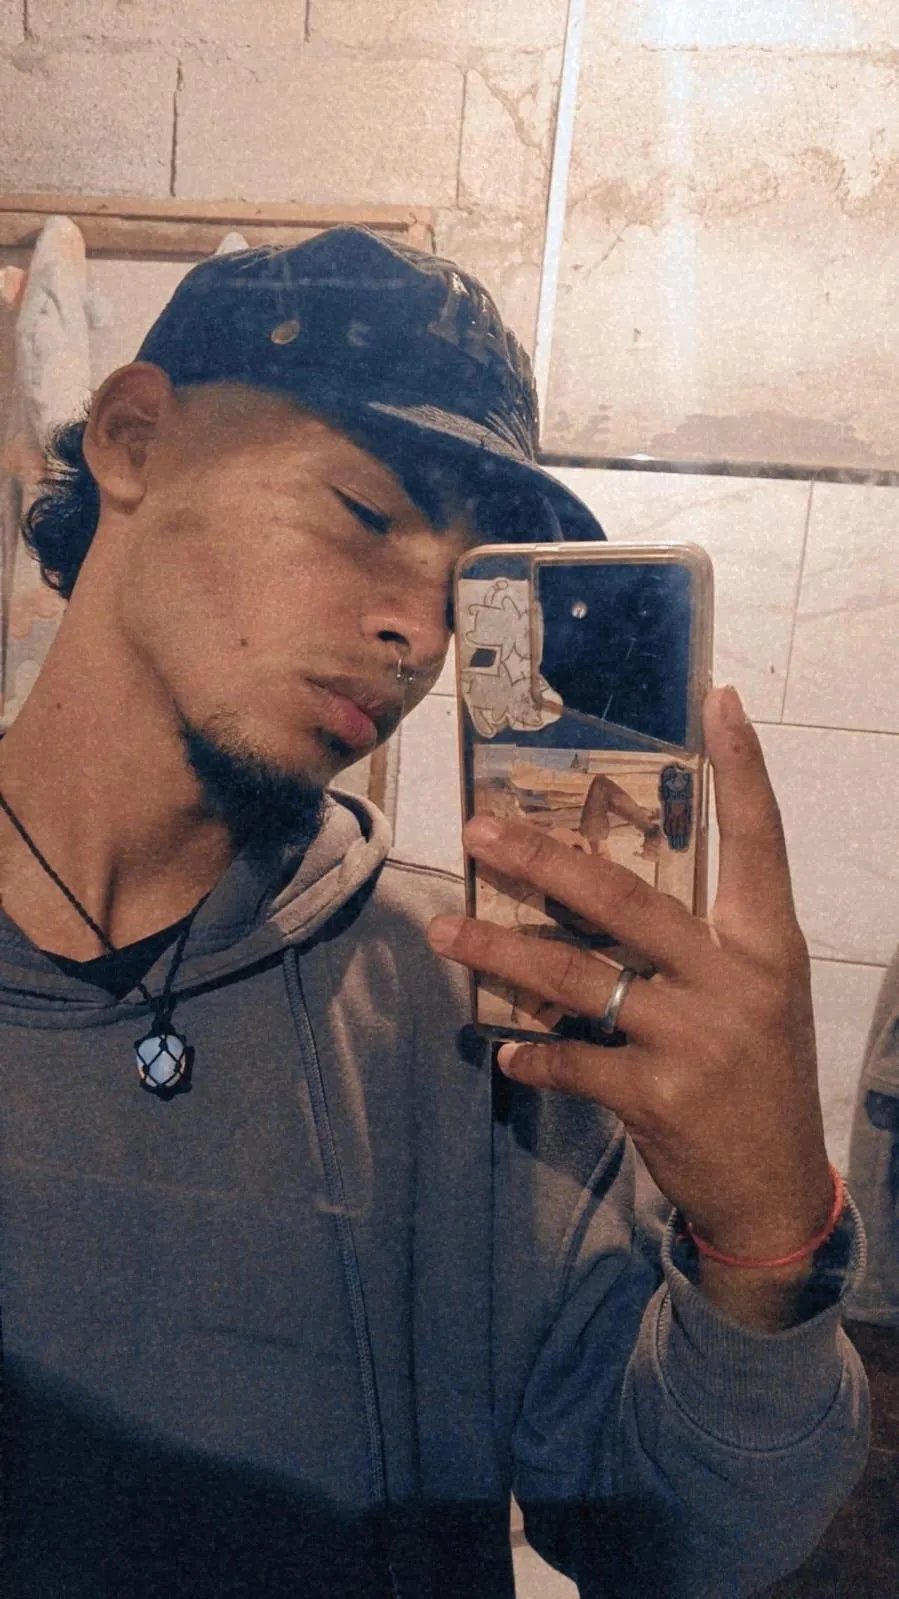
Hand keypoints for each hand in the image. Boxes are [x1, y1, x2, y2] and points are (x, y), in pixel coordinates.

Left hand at [428, 688, 832, 1295]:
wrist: (776, 1187)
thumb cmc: (757, 1072)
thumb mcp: (755, 993)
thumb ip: (698, 940)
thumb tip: (599, 887)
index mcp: (769, 943)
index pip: (761, 839)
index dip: (744, 769)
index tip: (720, 702)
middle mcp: (736, 979)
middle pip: (627, 898)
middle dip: (543, 859)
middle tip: (478, 828)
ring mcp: (698, 1038)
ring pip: (577, 976)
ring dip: (500, 952)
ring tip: (444, 932)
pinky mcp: (660, 1097)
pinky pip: (572, 1061)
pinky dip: (531, 1055)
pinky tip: (502, 1051)